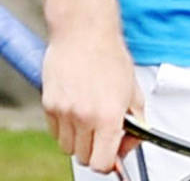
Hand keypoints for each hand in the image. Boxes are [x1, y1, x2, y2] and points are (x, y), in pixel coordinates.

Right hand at [41, 25, 142, 173]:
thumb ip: (135, 118)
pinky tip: (78, 110)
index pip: (102, 162)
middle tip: (106, 134)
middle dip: (96, 150)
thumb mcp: (133, 89)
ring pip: (68, 147)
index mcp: (108, 114)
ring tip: (91, 120)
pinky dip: (66, 128)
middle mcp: (83, 116)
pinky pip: (56, 132)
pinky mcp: (49, 105)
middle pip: (84, 157)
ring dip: (80, 140)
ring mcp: (63, 112)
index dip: (110, 161)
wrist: (83, 33)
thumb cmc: (109, 55)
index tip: (114, 154)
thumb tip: (133, 138)